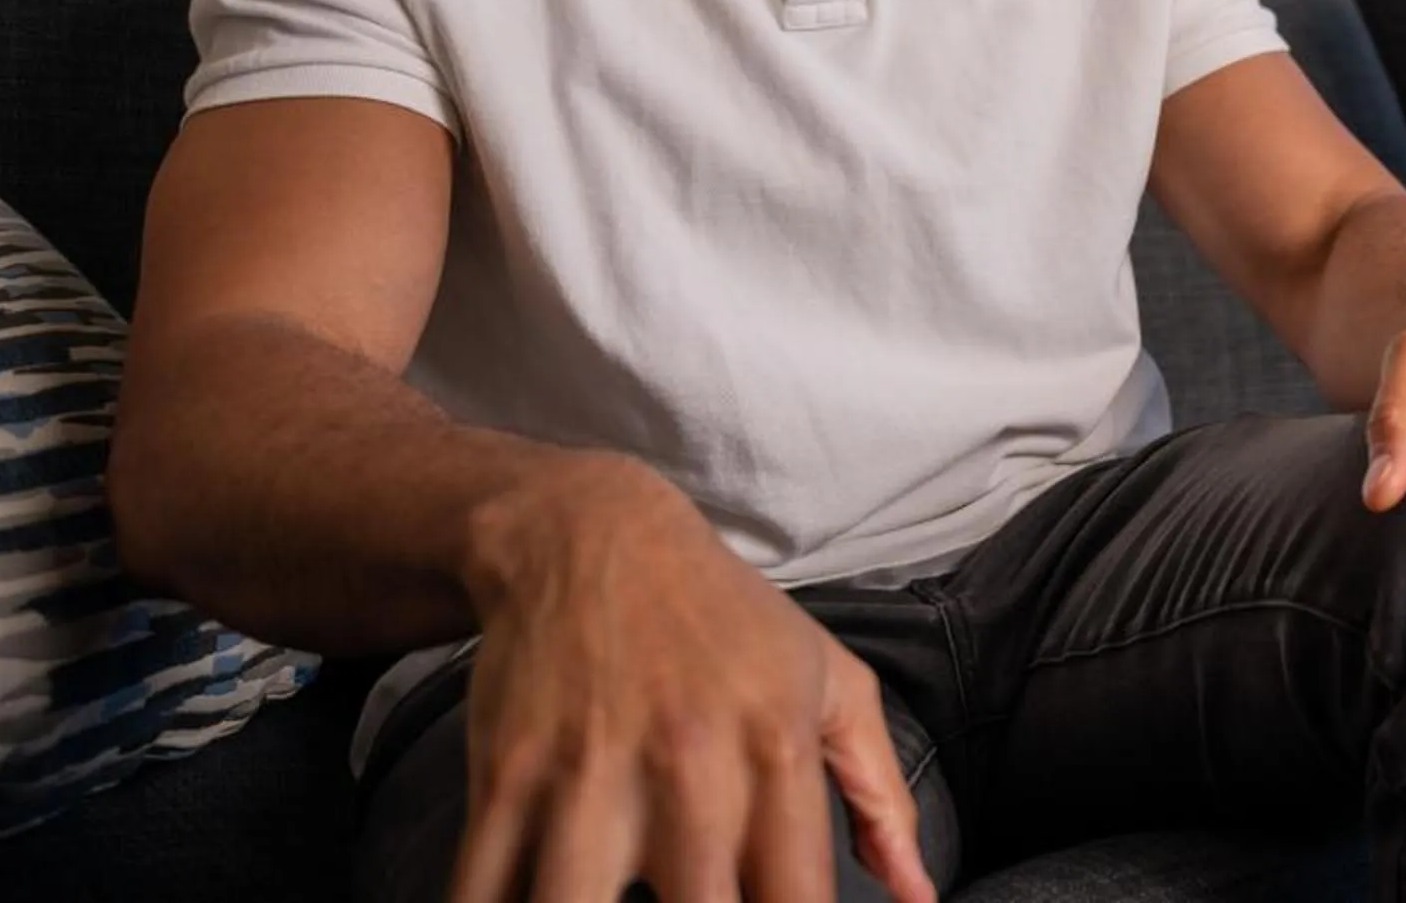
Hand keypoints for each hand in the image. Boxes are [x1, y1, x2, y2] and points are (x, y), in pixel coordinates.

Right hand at [450, 457, 934, 902]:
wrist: (593, 538)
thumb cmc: (727, 623)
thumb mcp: (831, 682)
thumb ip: (882, 795)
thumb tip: (919, 896)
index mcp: (777, 748)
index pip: (798, 898)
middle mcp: (690, 765)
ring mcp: (591, 774)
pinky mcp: (507, 778)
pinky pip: (486, 891)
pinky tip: (533, 898)